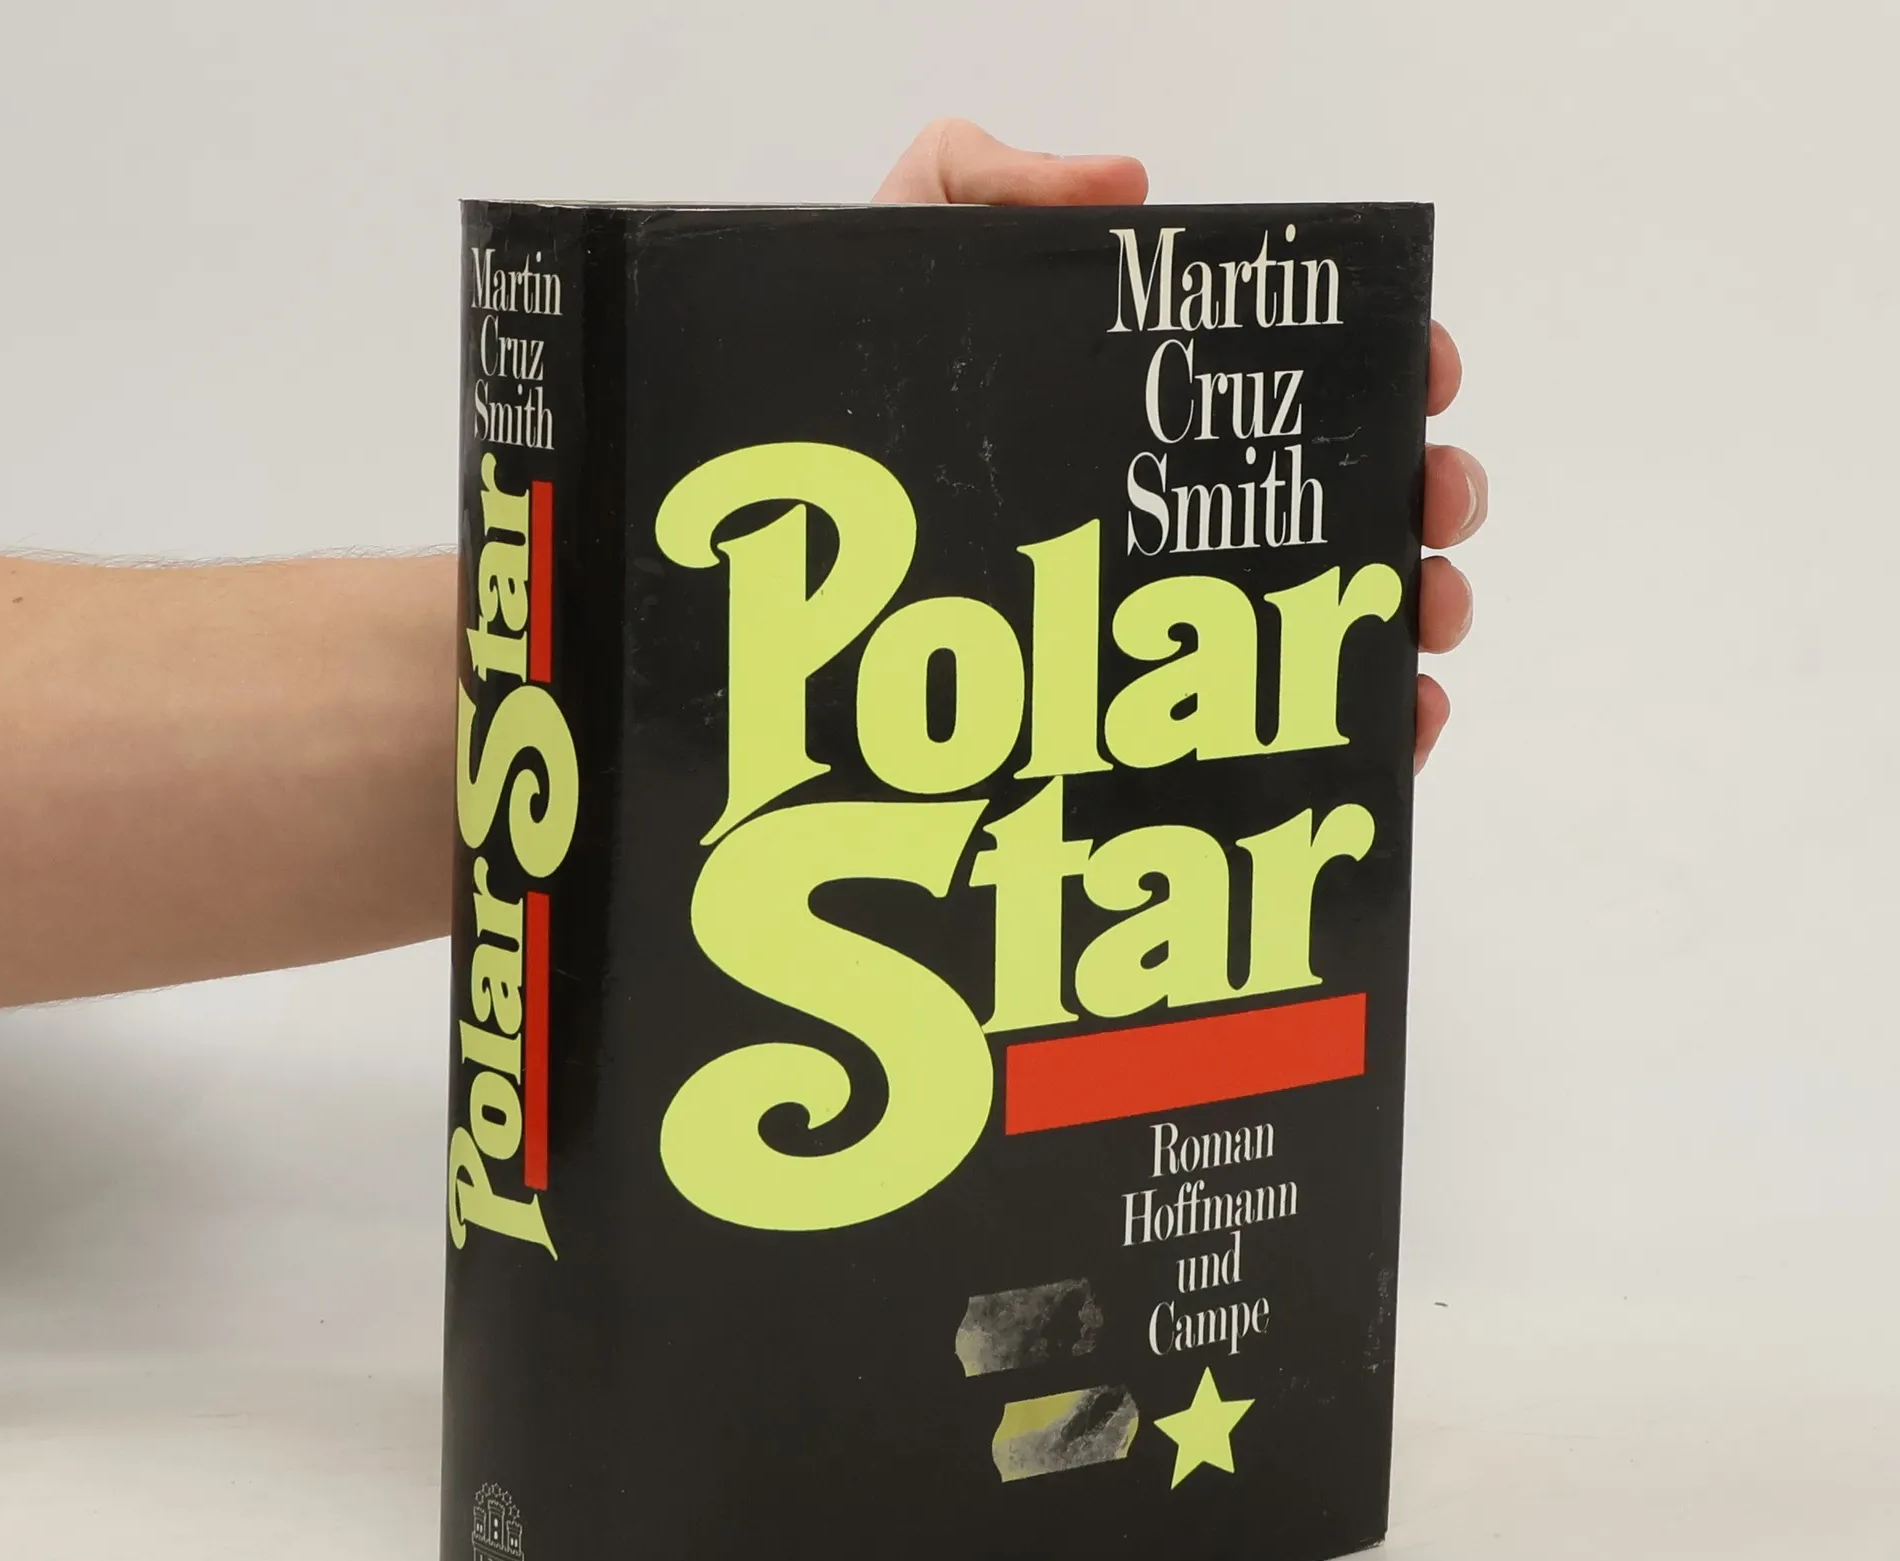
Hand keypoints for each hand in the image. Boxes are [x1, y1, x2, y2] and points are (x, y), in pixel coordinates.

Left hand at [875, 120, 1485, 772]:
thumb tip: (1128, 186)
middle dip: (1426, 496)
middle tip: (1430, 507)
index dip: (1388, 363)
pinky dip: (1367, 734)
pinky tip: (1396, 735)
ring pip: (1343, 617)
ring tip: (1423, 624)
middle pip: (1354, 495)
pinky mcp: (1161, 713)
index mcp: (1159, 398)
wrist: (771, 528)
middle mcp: (1189, 503)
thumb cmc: (850, 398)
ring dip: (1413, 615)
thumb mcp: (908, 251)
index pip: (1306, 372)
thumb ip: (998, 184)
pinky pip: (1288, 732)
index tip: (1421, 373)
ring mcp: (1181, 613)